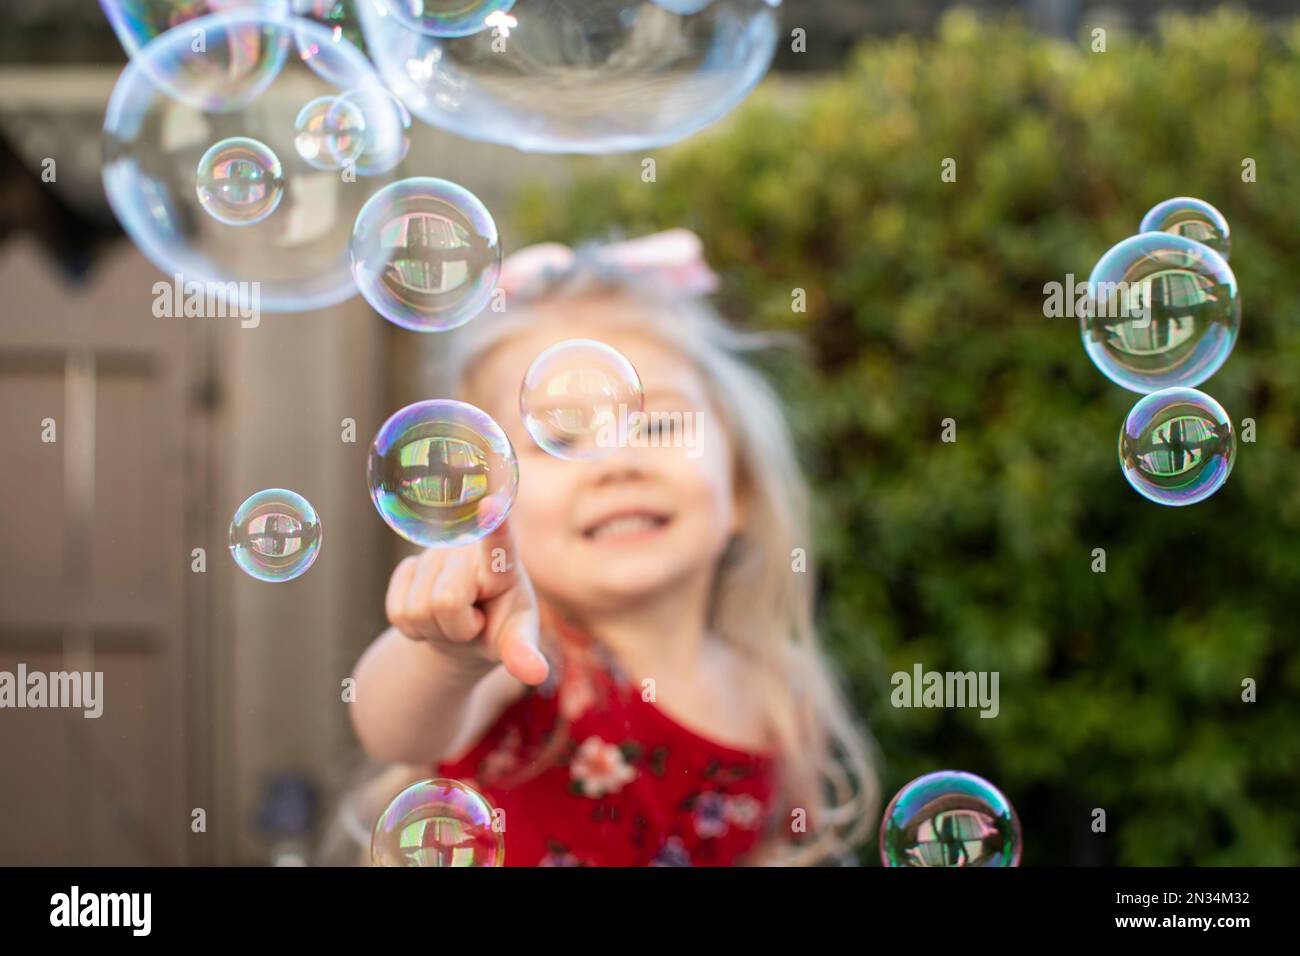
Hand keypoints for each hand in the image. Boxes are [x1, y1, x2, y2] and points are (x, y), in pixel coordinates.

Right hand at [384, 512, 547, 685]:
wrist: (467, 633)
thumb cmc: (500, 629)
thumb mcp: (516, 641)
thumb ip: (524, 653)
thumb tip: (534, 675)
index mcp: (503, 564)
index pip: (498, 544)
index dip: (493, 525)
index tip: (491, 503)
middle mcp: (467, 549)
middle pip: (445, 600)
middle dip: (457, 628)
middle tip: (472, 623)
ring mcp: (433, 556)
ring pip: (416, 609)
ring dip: (435, 629)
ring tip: (454, 619)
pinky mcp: (405, 570)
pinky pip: (396, 612)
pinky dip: (414, 629)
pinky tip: (431, 618)